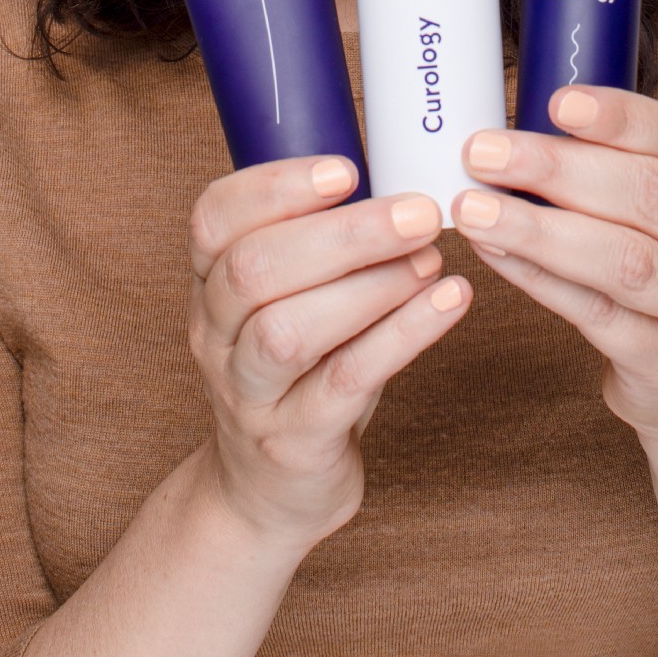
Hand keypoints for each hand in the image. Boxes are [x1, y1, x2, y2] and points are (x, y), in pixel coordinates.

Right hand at [186, 156, 470, 552]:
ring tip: (432, 257)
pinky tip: (447, 302)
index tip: (346, 169)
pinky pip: (343, 383)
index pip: (214, 218)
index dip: (274, 187)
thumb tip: (407, 172)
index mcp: (210, 281)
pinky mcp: (292, 441)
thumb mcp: (291, 296)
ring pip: (289, 329)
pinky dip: (401, 336)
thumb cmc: (299, 367)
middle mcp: (217, 333)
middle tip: (419, 211)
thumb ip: (323, 240)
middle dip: (342, 233)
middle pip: (254, 269)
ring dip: (371, 286)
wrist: (269, 487)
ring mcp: (248, 393)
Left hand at [453, 88, 657, 446]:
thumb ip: (622, 164)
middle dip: (561, 169)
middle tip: (486, 152)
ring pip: (626, 262)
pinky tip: (493, 251)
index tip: (556, 103)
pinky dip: (537, 277)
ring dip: (540, 229)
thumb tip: (521, 126)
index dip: (623, 119)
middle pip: (654, 198)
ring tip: (474, 207)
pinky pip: (595, 314)